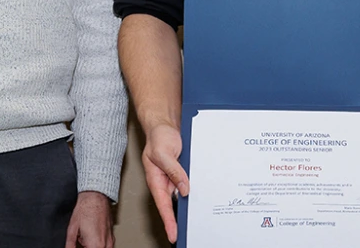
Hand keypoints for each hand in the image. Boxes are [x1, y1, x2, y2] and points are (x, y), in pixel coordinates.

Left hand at [64, 191, 113, 247]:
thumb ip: (70, 244)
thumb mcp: (72, 229)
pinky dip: (98, 243)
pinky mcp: (112, 234)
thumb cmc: (85, 208)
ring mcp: (111, 239)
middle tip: (81, 240)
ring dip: (93, 246)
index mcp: (96, 244)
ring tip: (85, 238)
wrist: (96, 196)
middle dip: (87, 247)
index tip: (78, 245)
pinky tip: (92, 236)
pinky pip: (106, 245)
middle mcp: (106, 244)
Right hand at [142, 123, 189, 243]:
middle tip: (187, 231)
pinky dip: (195, 189)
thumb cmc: (159, 137)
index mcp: (156, 180)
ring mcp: (174, 177)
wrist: (165, 125)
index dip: (168, 221)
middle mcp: (165, 181)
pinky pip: (189, 182)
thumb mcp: (163, 153)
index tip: (173, 234)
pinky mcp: (182, 171)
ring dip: (189, 204)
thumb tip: (184, 188)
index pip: (162, 205)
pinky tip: (203, 195)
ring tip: (197, 219)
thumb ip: (173, 171)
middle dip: (179, 219)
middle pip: (173, 204)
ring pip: (183, 194)